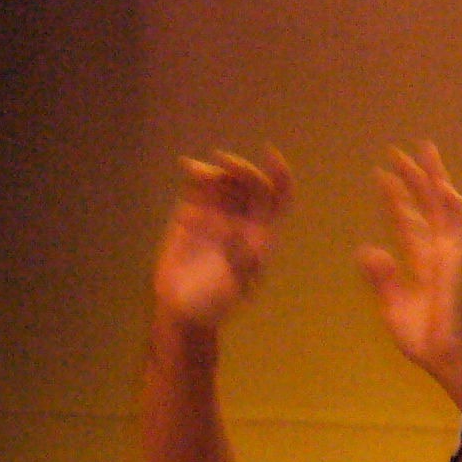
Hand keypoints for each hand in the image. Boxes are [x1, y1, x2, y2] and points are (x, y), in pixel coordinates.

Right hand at [153, 149, 291, 329]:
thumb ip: (239, 260)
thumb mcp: (234, 288)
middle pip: (250, 182)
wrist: (182, 309)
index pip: (279, 195)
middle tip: (223, 163)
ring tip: (199, 172)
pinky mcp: (193, 214)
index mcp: (261, 233)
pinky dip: (196, 173)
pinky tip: (188, 166)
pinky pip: (198, 188)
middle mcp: (242, 218)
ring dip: (217, 171)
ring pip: (225, 181)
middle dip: (241, 169)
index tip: (268, 152)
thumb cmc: (213, 303)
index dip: (279, 172)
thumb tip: (234, 228)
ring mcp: (217, 214)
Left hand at [357, 143, 461, 374]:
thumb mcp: (392, 305)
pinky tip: (444, 187)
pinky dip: (454, 206)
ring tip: (424, 154)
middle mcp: (440, 252)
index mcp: (422, 262)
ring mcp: (453, 255)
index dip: (396, 199)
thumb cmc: (423, 338)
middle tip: (400, 152)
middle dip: (416, 179)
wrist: (445, 357)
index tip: (381, 176)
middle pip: (428, 206)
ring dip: (436, 181)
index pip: (408, 222)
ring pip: (446, 207)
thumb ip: (382, 278)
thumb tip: (366, 251)